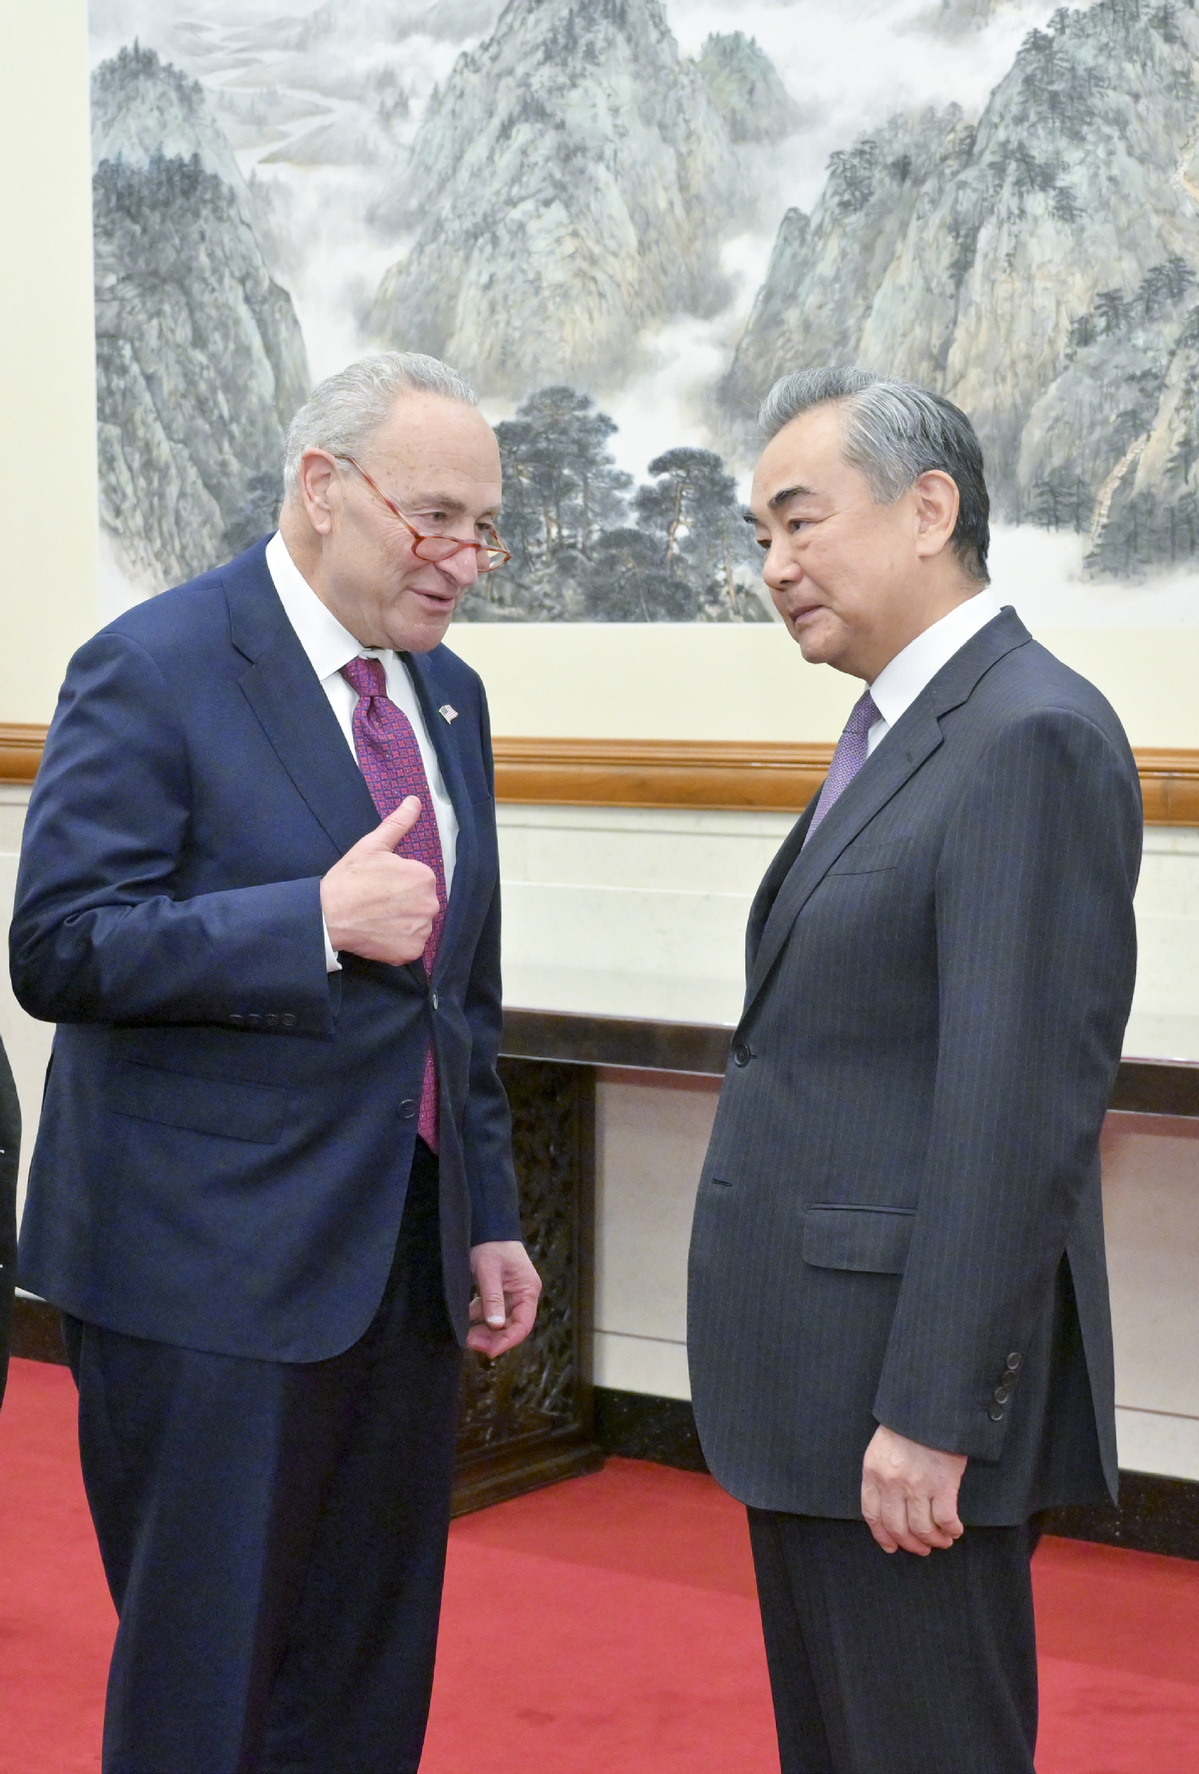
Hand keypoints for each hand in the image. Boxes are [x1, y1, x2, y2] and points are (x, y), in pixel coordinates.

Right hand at [320, 796, 439, 964]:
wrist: (327, 915)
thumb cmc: (349, 879)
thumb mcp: (372, 846)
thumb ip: (398, 824)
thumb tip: (415, 800)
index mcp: (424, 876)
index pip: (419, 880)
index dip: (400, 883)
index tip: (381, 886)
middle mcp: (430, 904)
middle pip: (421, 903)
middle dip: (404, 903)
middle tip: (378, 903)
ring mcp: (421, 930)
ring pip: (418, 924)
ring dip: (403, 923)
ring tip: (378, 919)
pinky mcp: (411, 952)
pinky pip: (411, 946)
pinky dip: (398, 942)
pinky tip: (380, 934)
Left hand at [466, 1240, 541, 1357]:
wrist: (487, 1226)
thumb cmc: (491, 1245)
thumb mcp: (489, 1271)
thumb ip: (493, 1299)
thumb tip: (495, 1326)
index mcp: (528, 1291)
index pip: (523, 1325)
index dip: (507, 1341)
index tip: (488, 1352)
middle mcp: (523, 1295)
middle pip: (512, 1326)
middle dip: (492, 1338)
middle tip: (470, 1342)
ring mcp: (512, 1295)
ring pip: (501, 1322)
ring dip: (485, 1331)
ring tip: (466, 1335)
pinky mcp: (499, 1292)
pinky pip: (491, 1312)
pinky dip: (479, 1319)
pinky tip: (465, 1320)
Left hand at [861, 1424, 966, 1555]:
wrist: (930, 1407)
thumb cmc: (907, 1424)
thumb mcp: (882, 1446)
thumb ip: (882, 1473)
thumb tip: (890, 1503)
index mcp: (873, 1472)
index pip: (873, 1514)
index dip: (882, 1535)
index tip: (891, 1546)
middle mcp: (892, 1483)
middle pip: (897, 1527)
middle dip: (910, 1544)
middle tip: (921, 1549)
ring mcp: (917, 1486)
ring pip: (922, 1529)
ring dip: (933, 1540)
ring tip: (941, 1541)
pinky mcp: (943, 1485)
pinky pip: (945, 1519)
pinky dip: (950, 1530)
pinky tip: (954, 1531)